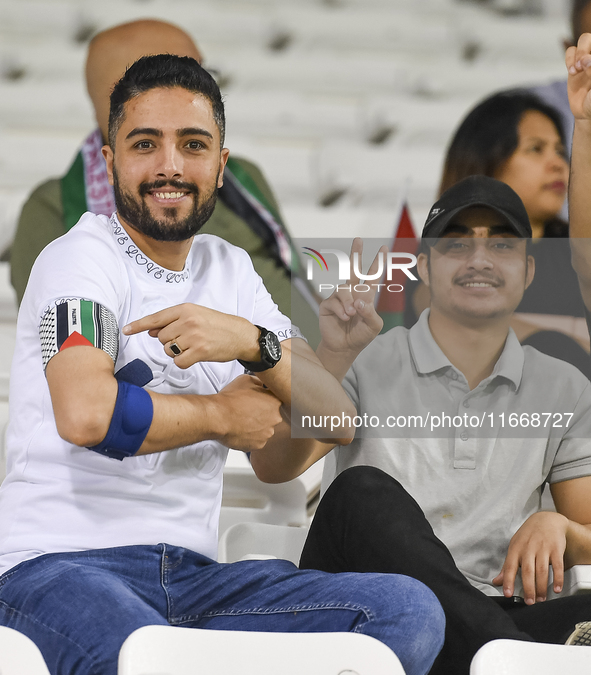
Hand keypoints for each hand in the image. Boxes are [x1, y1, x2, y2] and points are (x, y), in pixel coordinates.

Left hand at [122, 303, 259, 367]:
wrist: (240, 335)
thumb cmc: (217, 325)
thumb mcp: (196, 315)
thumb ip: (173, 321)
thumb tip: (151, 331)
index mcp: (185, 309)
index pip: (156, 318)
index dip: (139, 325)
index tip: (126, 330)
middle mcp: (187, 321)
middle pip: (161, 338)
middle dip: (170, 341)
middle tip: (188, 339)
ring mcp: (193, 336)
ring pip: (168, 350)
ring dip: (177, 352)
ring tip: (194, 346)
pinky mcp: (199, 351)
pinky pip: (178, 361)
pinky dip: (184, 361)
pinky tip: (196, 355)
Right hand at [210, 374, 282, 450]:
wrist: (218, 417)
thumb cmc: (230, 400)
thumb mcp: (247, 380)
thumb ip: (259, 382)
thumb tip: (262, 384)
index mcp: (276, 402)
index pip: (278, 400)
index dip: (268, 400)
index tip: (261, 401)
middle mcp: (275, 419)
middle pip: (273, 416)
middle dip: (263, 414)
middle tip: (250, 411)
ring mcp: (267, 433)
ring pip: (265, 429)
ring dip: (257, 426)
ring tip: (243, 420)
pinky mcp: (258, 445)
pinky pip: (257, 440)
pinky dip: (251, 436)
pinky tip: (242, 429)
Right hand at [319, 238, 386, 356]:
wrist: (345, 347)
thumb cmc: (361, 335)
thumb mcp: (373, 325)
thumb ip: (370, 312)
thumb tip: (359, 300)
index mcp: (365, 296)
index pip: (372, 277)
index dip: (378, 263)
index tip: (383, 249)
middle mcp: (351, 293)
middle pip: (353, 269)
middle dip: (356, 254)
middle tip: (358, 239)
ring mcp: (339, 298)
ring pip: (344, 289)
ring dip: (349, 302)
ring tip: (351, 315)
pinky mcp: (327, 305)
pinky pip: (333, 301)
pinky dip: (341, 310)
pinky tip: (345, 318)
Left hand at [492, 511, 567, 604]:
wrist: (546, 520)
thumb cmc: (528, 536)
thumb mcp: (514, 547)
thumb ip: (506, 566)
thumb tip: (496, 581)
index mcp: (515, 548)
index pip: (509, 566)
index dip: (507, 580)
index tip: (508, 594)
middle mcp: (528, 548)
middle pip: (527, 571)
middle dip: (528, 588)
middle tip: (529, 602)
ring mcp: (543, 548)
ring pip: (541, 571)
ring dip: (541, 587)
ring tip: (541, 599)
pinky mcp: (556, 549)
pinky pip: (557, 566)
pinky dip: (558, 578)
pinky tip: (556, 589)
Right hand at [566, 33, 590, 119]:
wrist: (586, 113)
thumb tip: (587, 60)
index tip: (589, 68)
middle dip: (585, 51)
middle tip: (583, 65)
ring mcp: (588, 59)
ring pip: (584, 40)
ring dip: (579, 53)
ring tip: (577, 70)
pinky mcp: (575, 64)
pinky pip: (570, 51)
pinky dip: (569, 60)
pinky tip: (572, 72)